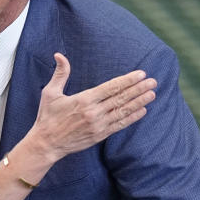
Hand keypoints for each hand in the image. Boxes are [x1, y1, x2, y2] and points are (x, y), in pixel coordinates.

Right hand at [27, 53, 156, 163]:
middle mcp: (93, 112)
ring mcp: (98, 125)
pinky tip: (142, 111)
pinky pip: (120, 125)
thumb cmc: (47, 117)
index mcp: (83, 100)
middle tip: (153, 81)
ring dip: (139, 102)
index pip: (111, 87)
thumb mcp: (50, 93)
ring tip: (152, 94)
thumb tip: (59, 55)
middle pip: (121, 98)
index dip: (127, 80)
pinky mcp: (99, 135)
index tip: (140, 74)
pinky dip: (132, 118)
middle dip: (138, 89)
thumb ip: (60, 73)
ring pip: (123, 111)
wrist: (46, 144)